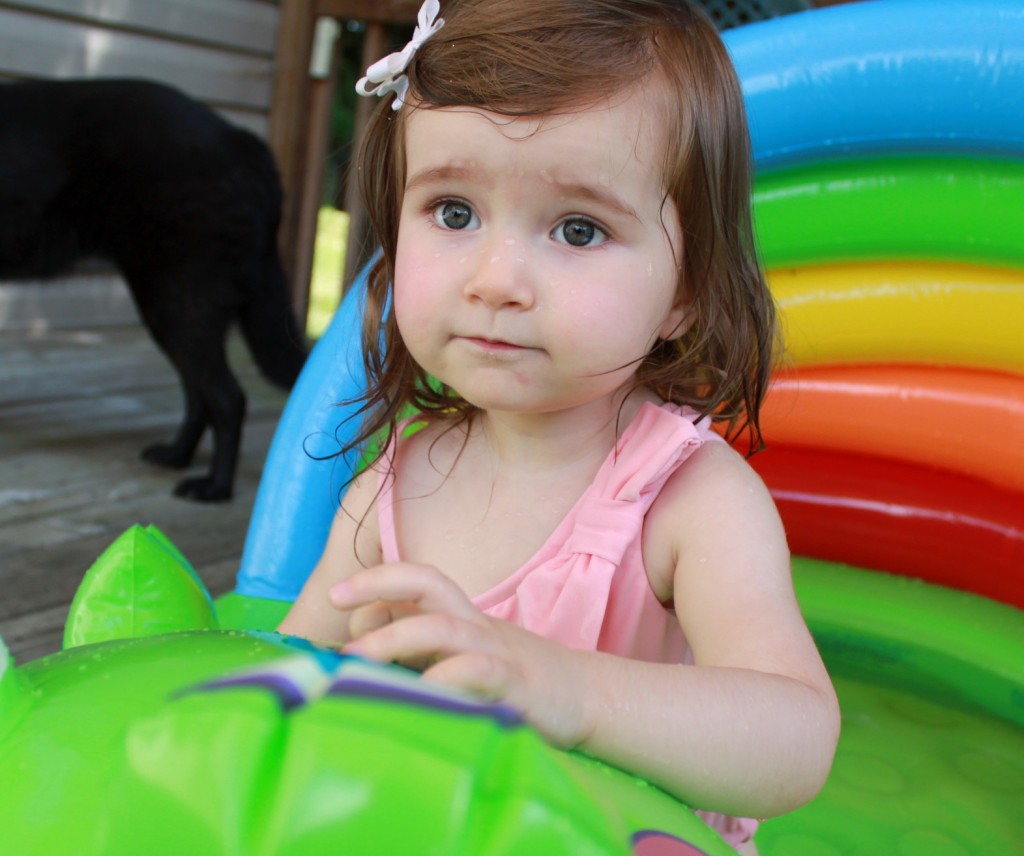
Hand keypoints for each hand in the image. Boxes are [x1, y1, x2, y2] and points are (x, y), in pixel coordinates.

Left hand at [330, 562, 588, 746]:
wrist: (583, 696)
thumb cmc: (511, 680)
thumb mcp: (461, 658)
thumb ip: (419, 653)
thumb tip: (357, 657)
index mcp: (460, 616)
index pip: (416, 581)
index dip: (376, 584)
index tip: (340, 601)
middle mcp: (473, 624)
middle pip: (427, 581)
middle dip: (378, 582)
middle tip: (334, 598)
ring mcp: (494, 650)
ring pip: (439, 626)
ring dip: (391, 638)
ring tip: (353, 661)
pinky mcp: (514, 683)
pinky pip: (475, 671)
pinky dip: (443, 678)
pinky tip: (417, 693)